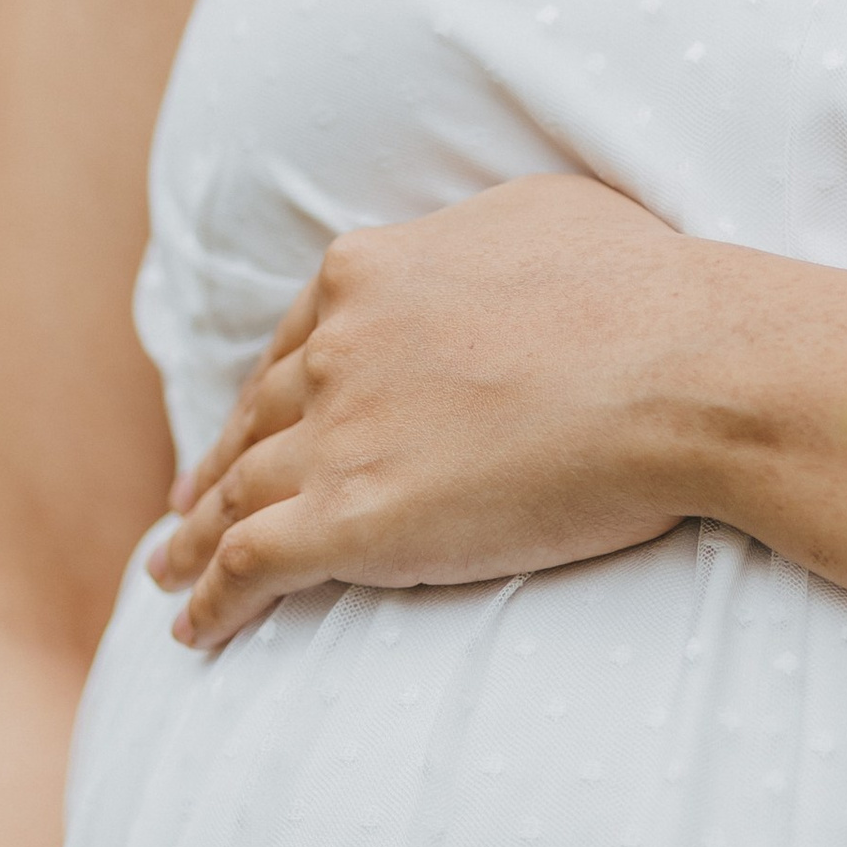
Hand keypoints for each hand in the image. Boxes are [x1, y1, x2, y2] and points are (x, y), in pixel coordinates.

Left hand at [148, 179, 718, 648]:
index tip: (250, 423)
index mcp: (369, 273)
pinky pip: (251, 567)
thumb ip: (473, 241)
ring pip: (236, 495)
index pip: (297, 342)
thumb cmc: (643, 289)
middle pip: (257, 419)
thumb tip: (477, 258)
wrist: (679, 368)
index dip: (267, 392)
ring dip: (194, 539)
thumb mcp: (540, 215)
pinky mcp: (350, 520)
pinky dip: (211, 602)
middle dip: (216, 466)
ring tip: (167, 572)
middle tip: (185, 507)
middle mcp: (335, 348)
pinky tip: (193, 631)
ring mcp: (336, 434)